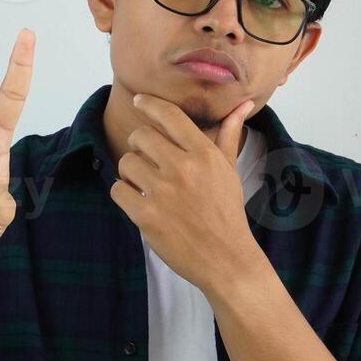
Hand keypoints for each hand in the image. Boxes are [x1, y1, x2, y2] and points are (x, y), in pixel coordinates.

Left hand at [109, 92, 259, 292]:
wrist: (226, 259)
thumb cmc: (227, 213)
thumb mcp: (229, 171)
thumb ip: (229, 136)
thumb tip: (243, 106)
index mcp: (204, 154)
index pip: (169, 115)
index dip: (149, 104)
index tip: (139, 101)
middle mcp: (183, 168)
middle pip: (141, 136)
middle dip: (139, 145)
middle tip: (146, 158)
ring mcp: (163, 192)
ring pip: (126, 163)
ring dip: (131, 172)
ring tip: (145, 184)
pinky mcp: (146, 216)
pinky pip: (118, 190)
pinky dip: (124, 194)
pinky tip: (138, 201)